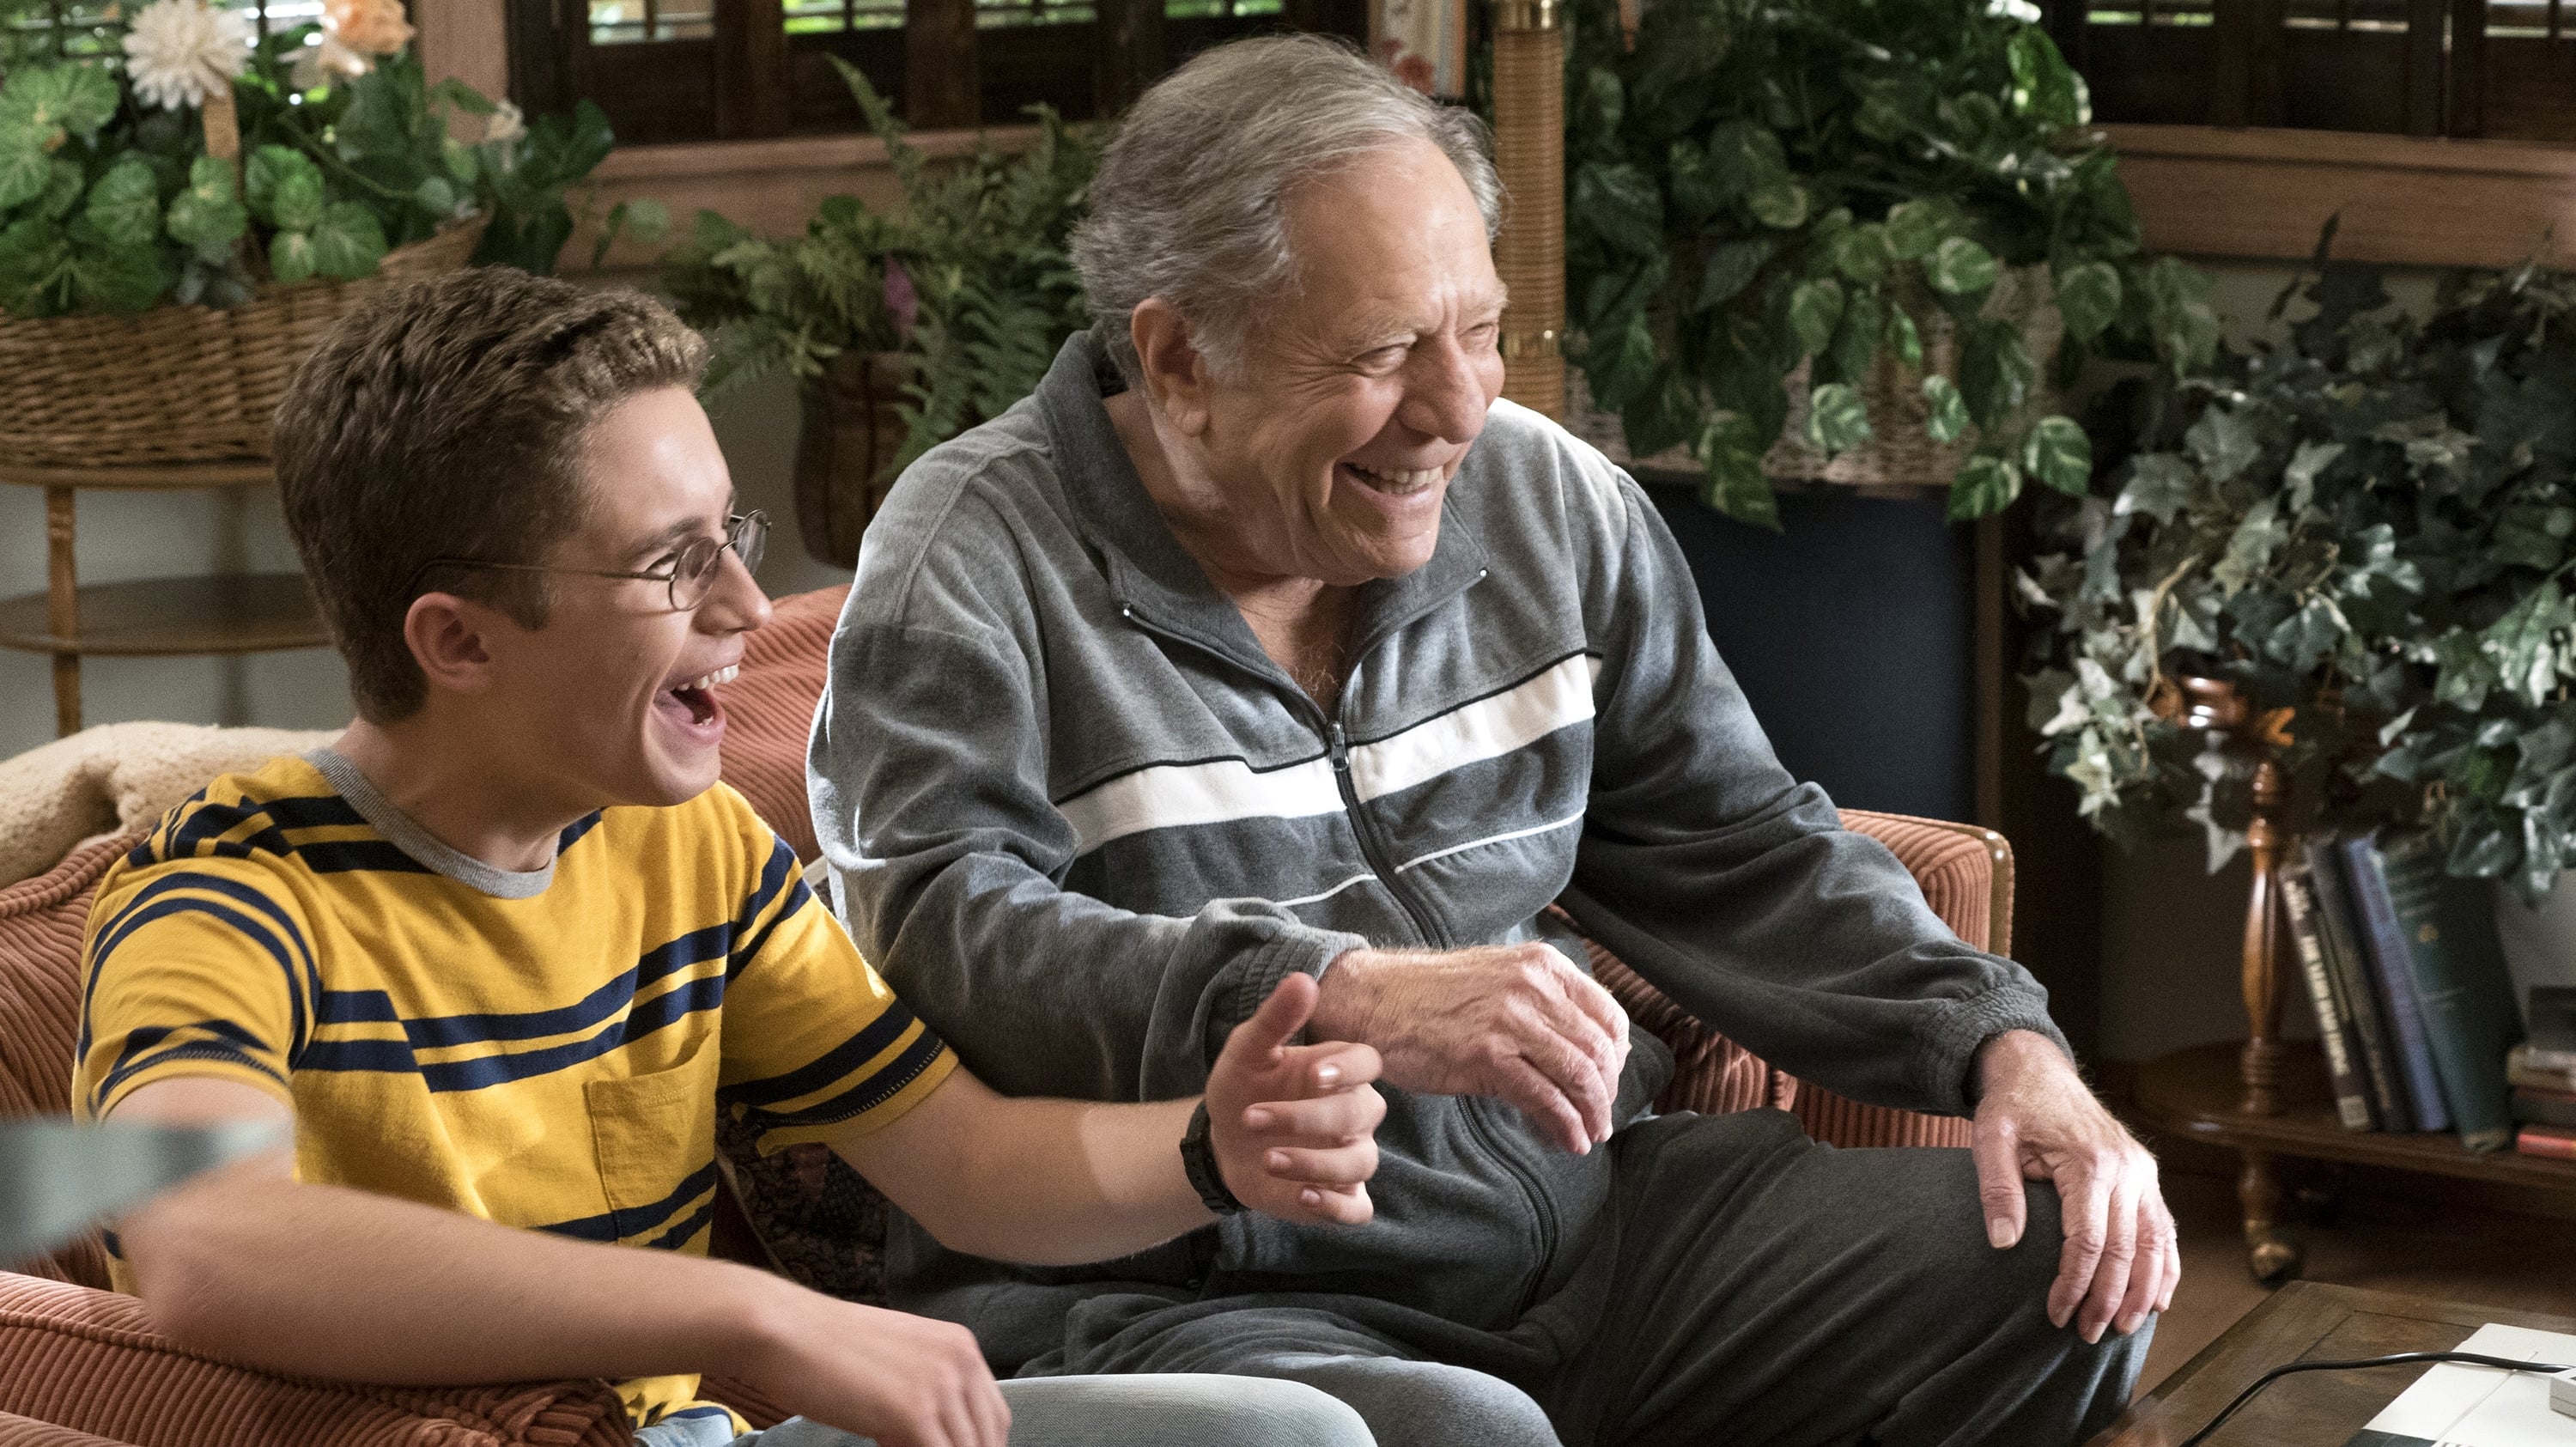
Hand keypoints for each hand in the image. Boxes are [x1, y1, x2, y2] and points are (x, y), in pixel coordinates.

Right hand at [731, 1283, 1009, 1446]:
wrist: (787, 1331)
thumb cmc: (826, 1346)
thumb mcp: (897, 1359)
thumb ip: (925, 1390)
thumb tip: (933, 1433)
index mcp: (960, 1346)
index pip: (993, 1415)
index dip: (979, 1444)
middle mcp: (961, 1361)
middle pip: (989, 1436)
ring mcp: (941, 1387)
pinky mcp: (915, 1413)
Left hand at [1206, 972, 1386, 1223]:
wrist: (1221, 1144)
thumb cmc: (1242, 1089)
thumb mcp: (1246, 1052)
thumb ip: (1275, 1019)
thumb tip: (1304, 980)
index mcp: (1337, 1071)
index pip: (1368, 1062)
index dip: (1349, 1070)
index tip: (1314, 1077)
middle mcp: (1353, 1114)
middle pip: (1363, 1111)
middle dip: (1310, 1118)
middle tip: (1253, 1119)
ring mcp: (1349, 1156)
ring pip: (1361, 1161)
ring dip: (1316, 1163)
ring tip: (1268, 1160)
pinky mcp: (1340, 1196)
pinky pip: (1358, 1208)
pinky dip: (1336, 1206)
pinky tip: (1303, 1195)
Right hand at [1308, 942, 1629, 1153]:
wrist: (1373, 999)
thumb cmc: (1432, 996)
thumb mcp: (1499, 979)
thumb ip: (1542, 1004)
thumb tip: (1582, 1050)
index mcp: (1542, 965)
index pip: (1609, 1016)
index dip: (1616, 1059)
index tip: (1607, 1082)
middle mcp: (1533, 987)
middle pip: (1598, 1050)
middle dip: (1606, 1093)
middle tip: (1601, 1119)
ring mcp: (1510, 1020)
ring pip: (1578, 1075)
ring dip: (1592, 1114)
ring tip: (1590, 1135)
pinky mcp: (1486, 1055)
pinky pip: (1543, 1098)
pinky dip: (1564, 1125)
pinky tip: (1568, 1140)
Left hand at [1971, 1030, 2178, 1344]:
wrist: (2038, 1071)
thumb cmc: (2012, 1107)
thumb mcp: (1990, 1137)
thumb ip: (1996, 1188)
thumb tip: (2002, 1243)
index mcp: (2090, 1162)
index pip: (2088, 1241)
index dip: (2074, 1283)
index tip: (2056, 1314)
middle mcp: (2127, 1169)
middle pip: (2126, 1249)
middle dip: (2108, 1298)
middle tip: (2087, 1334)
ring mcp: (2142, 1172)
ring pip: (2155, 1243)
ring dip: (2144, 1291)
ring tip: (2122, 1327)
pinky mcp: (2146, 1175)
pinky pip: (2164, 1227)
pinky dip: (2165, 1265)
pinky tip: (2158, 1299)